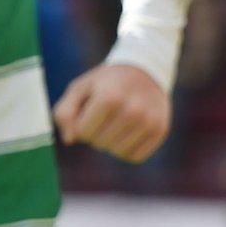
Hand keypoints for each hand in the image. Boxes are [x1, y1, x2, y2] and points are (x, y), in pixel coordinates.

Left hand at [54, 63, 169, 162]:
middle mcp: (133, 109)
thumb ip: (64, 112)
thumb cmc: (106, 82)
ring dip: (112, 143)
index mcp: (110, 96)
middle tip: (106, 114)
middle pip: (100, 143)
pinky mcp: (161, 129)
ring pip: (117, 152)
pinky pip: (135, 157)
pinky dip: (128, 149)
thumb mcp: (80, 88)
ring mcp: (149, 120)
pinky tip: (130, 132)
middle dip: (97, 133)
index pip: (84, 133)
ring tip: (117, 122)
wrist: (144, 70)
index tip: (91, 110)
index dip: (82, 125)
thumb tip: (70, 140)